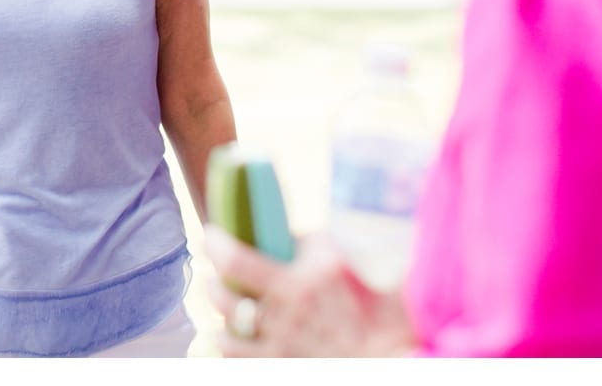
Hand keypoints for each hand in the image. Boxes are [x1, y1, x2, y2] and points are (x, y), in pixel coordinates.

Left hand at [203, 225, 412, 356]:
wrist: (391, 351)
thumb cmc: (369, 297)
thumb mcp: (339, 257)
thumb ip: (306, 243)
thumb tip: (278, 233)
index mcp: (298, 284)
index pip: (236, 261)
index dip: (215, 246)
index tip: (210, 235)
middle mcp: (284, 318)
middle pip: (224, 299)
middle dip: (214, 285)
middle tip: (215, 277)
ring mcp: (282, 348)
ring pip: (226, 336)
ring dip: (220, 322)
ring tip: (223, 312)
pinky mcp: (282, 368)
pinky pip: (240, 362)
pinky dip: (232, 350)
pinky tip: (233, 341)